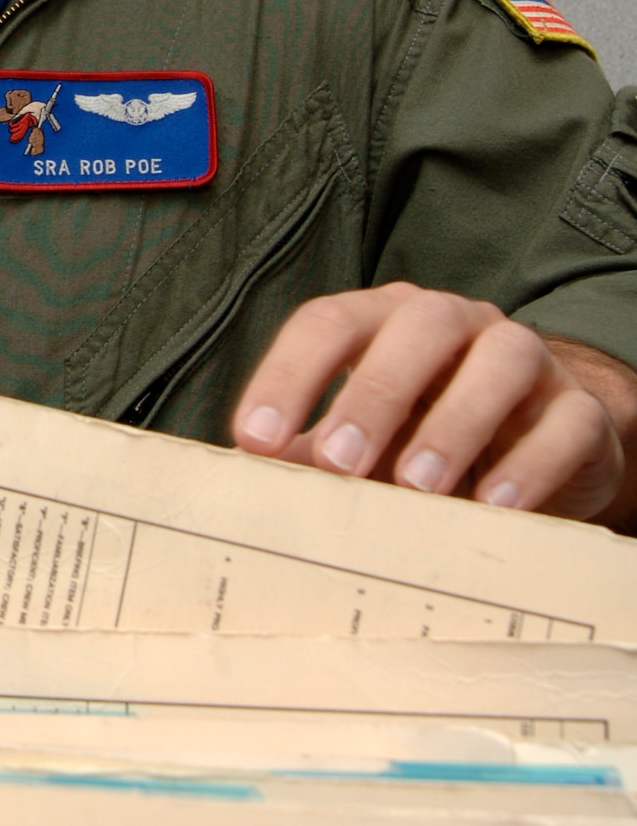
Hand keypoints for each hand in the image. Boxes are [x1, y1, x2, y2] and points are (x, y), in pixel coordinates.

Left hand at [231, 282, 623, 520]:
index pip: (328, 323)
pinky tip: (494, 505)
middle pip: (414, 329)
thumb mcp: (365, 442)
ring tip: (418, 487)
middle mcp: (453, 324)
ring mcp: (524, 359)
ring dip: (453, 422)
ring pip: (499, 360)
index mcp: (384, 321)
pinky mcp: (579, 410)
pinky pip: (566, 422)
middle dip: (370, 394)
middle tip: (336, 463)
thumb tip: (246, 491)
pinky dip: (530, 464)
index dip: (288, 376)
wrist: (541, 446)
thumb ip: (312, 457)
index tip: (254, 441)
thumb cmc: (426, 435)